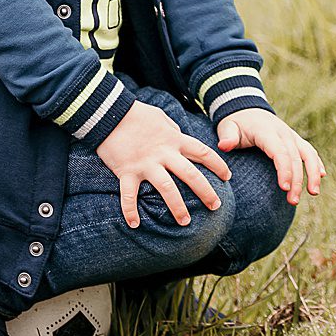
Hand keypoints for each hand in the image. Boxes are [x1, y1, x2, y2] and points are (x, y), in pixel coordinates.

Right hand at [95, 101, 231, 228]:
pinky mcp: (127, 171)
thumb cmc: (135, 113)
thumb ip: (172, 129)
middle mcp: (163, 153)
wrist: (108, 112)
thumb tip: (179, 135)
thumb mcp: (160, 117)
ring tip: (185, 222)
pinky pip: (129, 195)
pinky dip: (130, 210)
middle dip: (206, 192)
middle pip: (191, 175)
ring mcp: (145, 164)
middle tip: (216, 206)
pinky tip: (134, 224)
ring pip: (167, 189)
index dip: (218, 165)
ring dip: (177, 207)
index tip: (227, 177)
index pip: (203, 153)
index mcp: (174, 139)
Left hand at [216, 107, 325, 204]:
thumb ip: (227, 137)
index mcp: (266, 131)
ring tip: (313, 193)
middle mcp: (283, 132)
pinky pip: (310, 150)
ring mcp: (291, 136)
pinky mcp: (295, 140)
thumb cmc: (236, 123)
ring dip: (312, 173)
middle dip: (297, 180)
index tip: (285, 188)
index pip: (280, 151)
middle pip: (295, 158)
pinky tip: (321, 176)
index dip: (284, 169)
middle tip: (293, 201)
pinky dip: (317, 162)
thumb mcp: (227, 127)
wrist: (246, 109)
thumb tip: (224, 146)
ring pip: (308, 154)